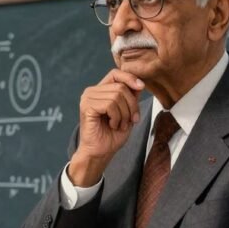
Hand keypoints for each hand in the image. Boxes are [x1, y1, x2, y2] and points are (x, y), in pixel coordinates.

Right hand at [69, 69, 142, 185]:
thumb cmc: (112, 135)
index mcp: (100, 91)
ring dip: (124, 114)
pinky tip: (112, 125)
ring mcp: (88, 98)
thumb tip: (140, 83)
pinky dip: (116, 117)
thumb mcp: (128, 113)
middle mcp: (92, 91)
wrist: (100, 153)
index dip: (130, 78)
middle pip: (121, 87)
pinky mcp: (86, 106)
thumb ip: (131, 97)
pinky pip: (110, 104)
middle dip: (131, 105)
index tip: (141, 87)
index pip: (116, 74)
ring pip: (117, 96)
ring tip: (120, 125)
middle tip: (130, 120)